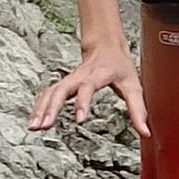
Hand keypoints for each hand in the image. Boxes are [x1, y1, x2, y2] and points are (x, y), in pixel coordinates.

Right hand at [29, 46, 145, 136]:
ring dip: (41, 108)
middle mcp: (80, 75)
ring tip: (35, 127)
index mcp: (99, 74)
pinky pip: (47, 93)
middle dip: (52, 107)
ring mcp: (69, 78)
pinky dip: (39, 106)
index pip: (88, 87)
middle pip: (62, 89)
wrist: (106, 47)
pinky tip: (34, 120)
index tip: (79, 119)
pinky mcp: (63, 82)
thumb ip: (138, 110)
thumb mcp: (134, 86)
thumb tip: (144, 132)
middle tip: (45, 126)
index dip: (82, 102)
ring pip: (51, 91)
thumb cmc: (120, 67)